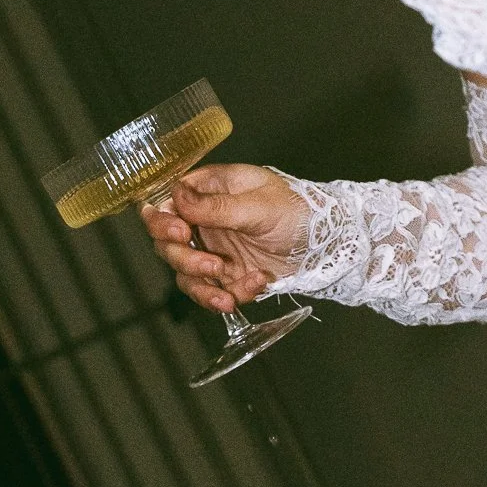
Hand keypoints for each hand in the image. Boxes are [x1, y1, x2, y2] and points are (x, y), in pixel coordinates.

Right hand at [141, 162, 310, 313]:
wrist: (323, 244)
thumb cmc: (296, 210)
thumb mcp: (259, 205)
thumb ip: (217, 206)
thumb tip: (177, 196)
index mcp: (209, 190)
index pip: (167, 202)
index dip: (163, 220)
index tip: (181, 232)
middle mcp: (204, 220)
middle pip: (167, 242)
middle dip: (183, 258)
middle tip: (210, 265)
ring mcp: (212, 249)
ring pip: (183, 272)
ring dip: (202, 285)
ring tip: (227, 293)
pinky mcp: (225, 276)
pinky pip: (210, 291)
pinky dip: (227, 295)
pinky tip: (254, 285)